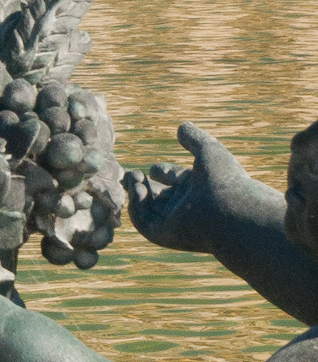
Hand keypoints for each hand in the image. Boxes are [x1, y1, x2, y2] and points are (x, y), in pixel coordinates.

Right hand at [123, 122, 250, 255]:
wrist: (231, 212)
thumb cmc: (224, 180)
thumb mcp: (209, 150)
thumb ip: (193, 138)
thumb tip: (181, 127)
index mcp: (201, 189)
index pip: (177, 182)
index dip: (164, 173)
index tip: (153, 168)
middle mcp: (188, 208)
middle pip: (161, 198)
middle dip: (144, 186)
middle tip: (130, 174)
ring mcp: (177, 223)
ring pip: (150, 210)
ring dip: (137, 193)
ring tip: (132, 176)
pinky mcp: (166, 235)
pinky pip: (144, 224)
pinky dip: (136, 207)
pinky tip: (137, 188)